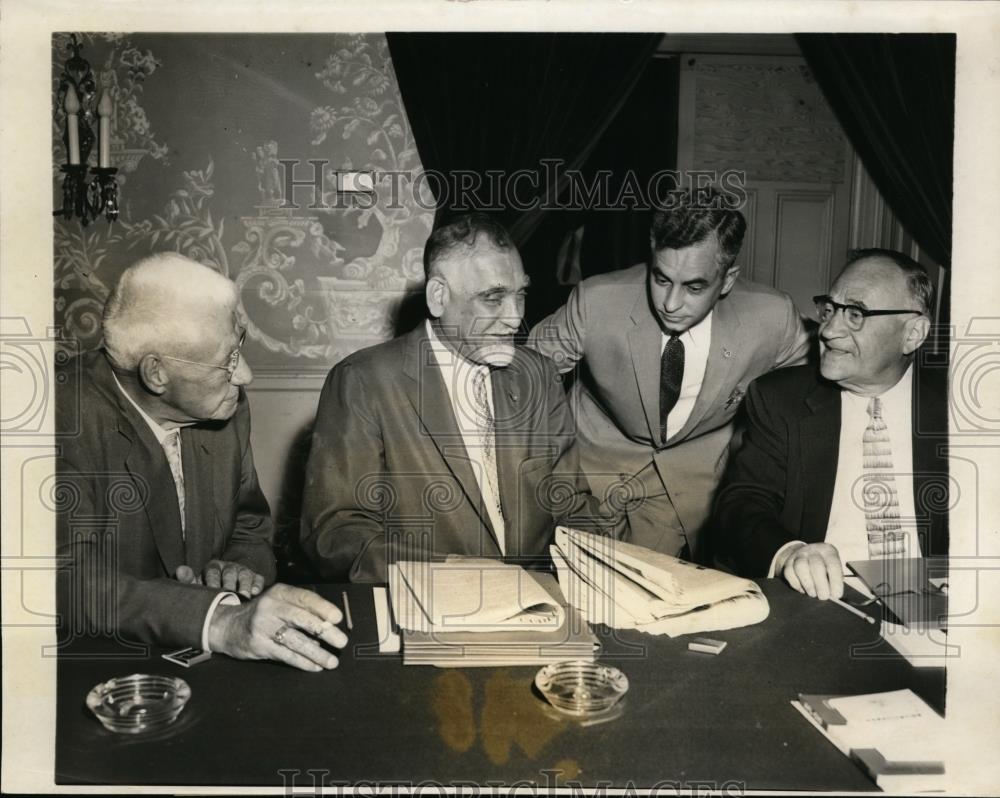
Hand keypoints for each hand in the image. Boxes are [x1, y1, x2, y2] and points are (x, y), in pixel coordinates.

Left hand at [175, 561, 264, 598]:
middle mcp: (229, 567)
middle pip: (230, 573)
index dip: (212, 581)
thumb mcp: (197, 585)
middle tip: (228, 595)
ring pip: (245, 575)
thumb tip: (180, 570)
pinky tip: (255, 593)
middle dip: (229, 584)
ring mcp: (243, 571)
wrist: (226, 590)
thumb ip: (188, 580)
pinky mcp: (255, 577)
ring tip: (243, 597)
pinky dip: (257, 585)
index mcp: (213, 567)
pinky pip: (258, 579)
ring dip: (244, 586)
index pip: (212, 571)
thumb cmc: (208, 589)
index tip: (212, 591)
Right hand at [207, 583, 347, 671]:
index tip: (337, 618)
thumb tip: (330, 625)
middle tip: (341, 642)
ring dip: (317, 653)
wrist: (227, 626)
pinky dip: (303, 662)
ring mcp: (263, 627)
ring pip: (295, 641)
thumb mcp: (279, 602)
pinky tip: (315, 667)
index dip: (322, 607)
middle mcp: (271, 607)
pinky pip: (286, 655)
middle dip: (324, 632)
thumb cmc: (264, 613)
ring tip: (332, 662)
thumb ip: (301, 609)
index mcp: (280, 593)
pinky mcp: (259, 645)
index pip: (304, 598)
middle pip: (302, 619)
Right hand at [778, 542, 843, 599]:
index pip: (833, 564)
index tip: (836, 595)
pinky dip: (796, 584)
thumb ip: (834, 580)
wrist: (805, 554)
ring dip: (808, 584)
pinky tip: (803, 590)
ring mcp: (798, 555)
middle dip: (821, 584)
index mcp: (828, 551)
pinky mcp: (788, 562)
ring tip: (813, 594)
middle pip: (816, 565)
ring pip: (800, 567)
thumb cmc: (824, 566)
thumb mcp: (833, 568)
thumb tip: (834, 595)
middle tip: (823, 597)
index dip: (835, 581)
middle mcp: (813, 550)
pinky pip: (789, 573)